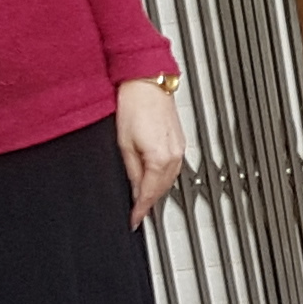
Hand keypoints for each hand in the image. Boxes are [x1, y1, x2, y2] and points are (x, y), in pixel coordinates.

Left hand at [115, 81, 183, 226]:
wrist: (146, 83)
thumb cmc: (133, 105)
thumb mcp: (123, 143)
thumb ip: (131, 169)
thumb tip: (134, 186)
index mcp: (159, 159)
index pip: (148, 193)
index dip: (139, 210)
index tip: (133, 220)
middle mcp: (174, 156)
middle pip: (161, 189)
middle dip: (149, 203)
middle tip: (138, 213)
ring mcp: (179, 149)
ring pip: (169, 180)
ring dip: (157, 191)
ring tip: (144, 199)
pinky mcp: (179, 142)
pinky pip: (173, 168)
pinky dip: (163, 177)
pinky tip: (155, 178)